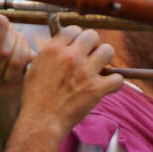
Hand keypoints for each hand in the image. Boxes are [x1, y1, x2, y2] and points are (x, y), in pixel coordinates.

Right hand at [9, 26, 120, 142]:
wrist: (42, 121)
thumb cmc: (35, 98)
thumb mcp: (34, 68)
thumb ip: (49, 54)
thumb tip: (61, 46)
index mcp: (54, 50)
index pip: (74, 29)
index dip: (77, 37)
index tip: (77, 47)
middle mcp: (71, 57)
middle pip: (93, 36)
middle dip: (93, 45)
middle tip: (89, 58)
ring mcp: (85, 72)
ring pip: (108, 51)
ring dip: (105, 59)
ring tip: (99, 70)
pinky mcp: (96, 89)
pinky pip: (117, 79)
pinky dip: (114, 84)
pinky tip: (106, 87)